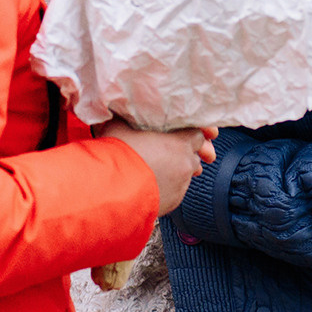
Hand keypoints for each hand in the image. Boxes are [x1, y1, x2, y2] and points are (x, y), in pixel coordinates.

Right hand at [99, 121, 217, 215]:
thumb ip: (128, 117)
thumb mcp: (119, 126)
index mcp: (180, 142)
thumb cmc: (118, 155)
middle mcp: (186, 164)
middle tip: (167, 153)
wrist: (113, 190)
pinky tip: (150, 184)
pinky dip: (167, 187)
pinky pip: (175, 191)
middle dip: (183, 154)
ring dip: (176, 171)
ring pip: (185, 175)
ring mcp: (181, 186)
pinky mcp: (173, 202)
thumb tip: (121, 109)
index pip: (198, 134)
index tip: (180, 134)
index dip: (189, 134)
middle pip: (194, 156)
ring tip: (156, 169)